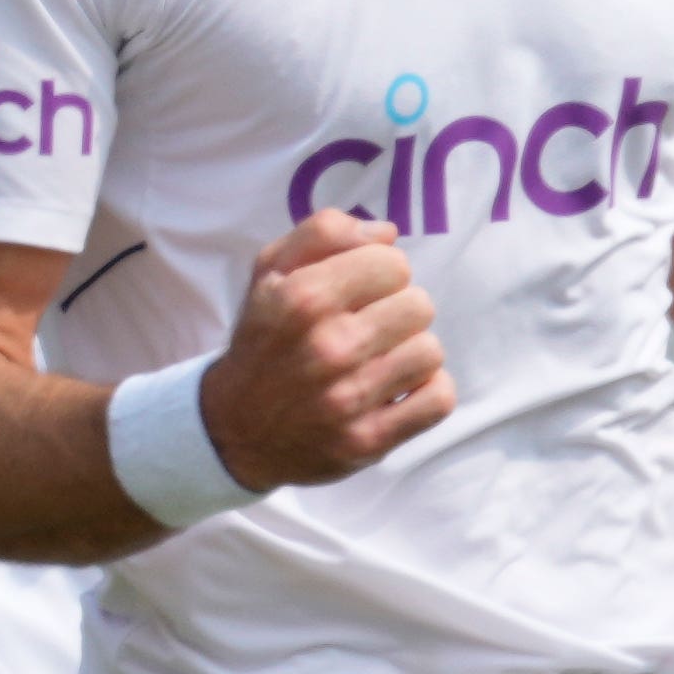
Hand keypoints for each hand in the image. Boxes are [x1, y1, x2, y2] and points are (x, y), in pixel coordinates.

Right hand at [197, 211, 453, 490]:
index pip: (393, 263)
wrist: (235, 429)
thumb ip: (324, 233)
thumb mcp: (270, 273)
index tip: (363, 290)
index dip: (381, 271)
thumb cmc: (263, 340)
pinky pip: (437, 400)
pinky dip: (427, 392)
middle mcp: (329, 347)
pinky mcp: (368, 440)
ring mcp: (350, 399)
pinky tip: (400, 388)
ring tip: (383, 358)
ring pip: (430, 351)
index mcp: (304, 299)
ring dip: (411, 351)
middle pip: (419, 305)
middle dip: (398, 310)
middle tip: (372, 326)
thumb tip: (387, 233)